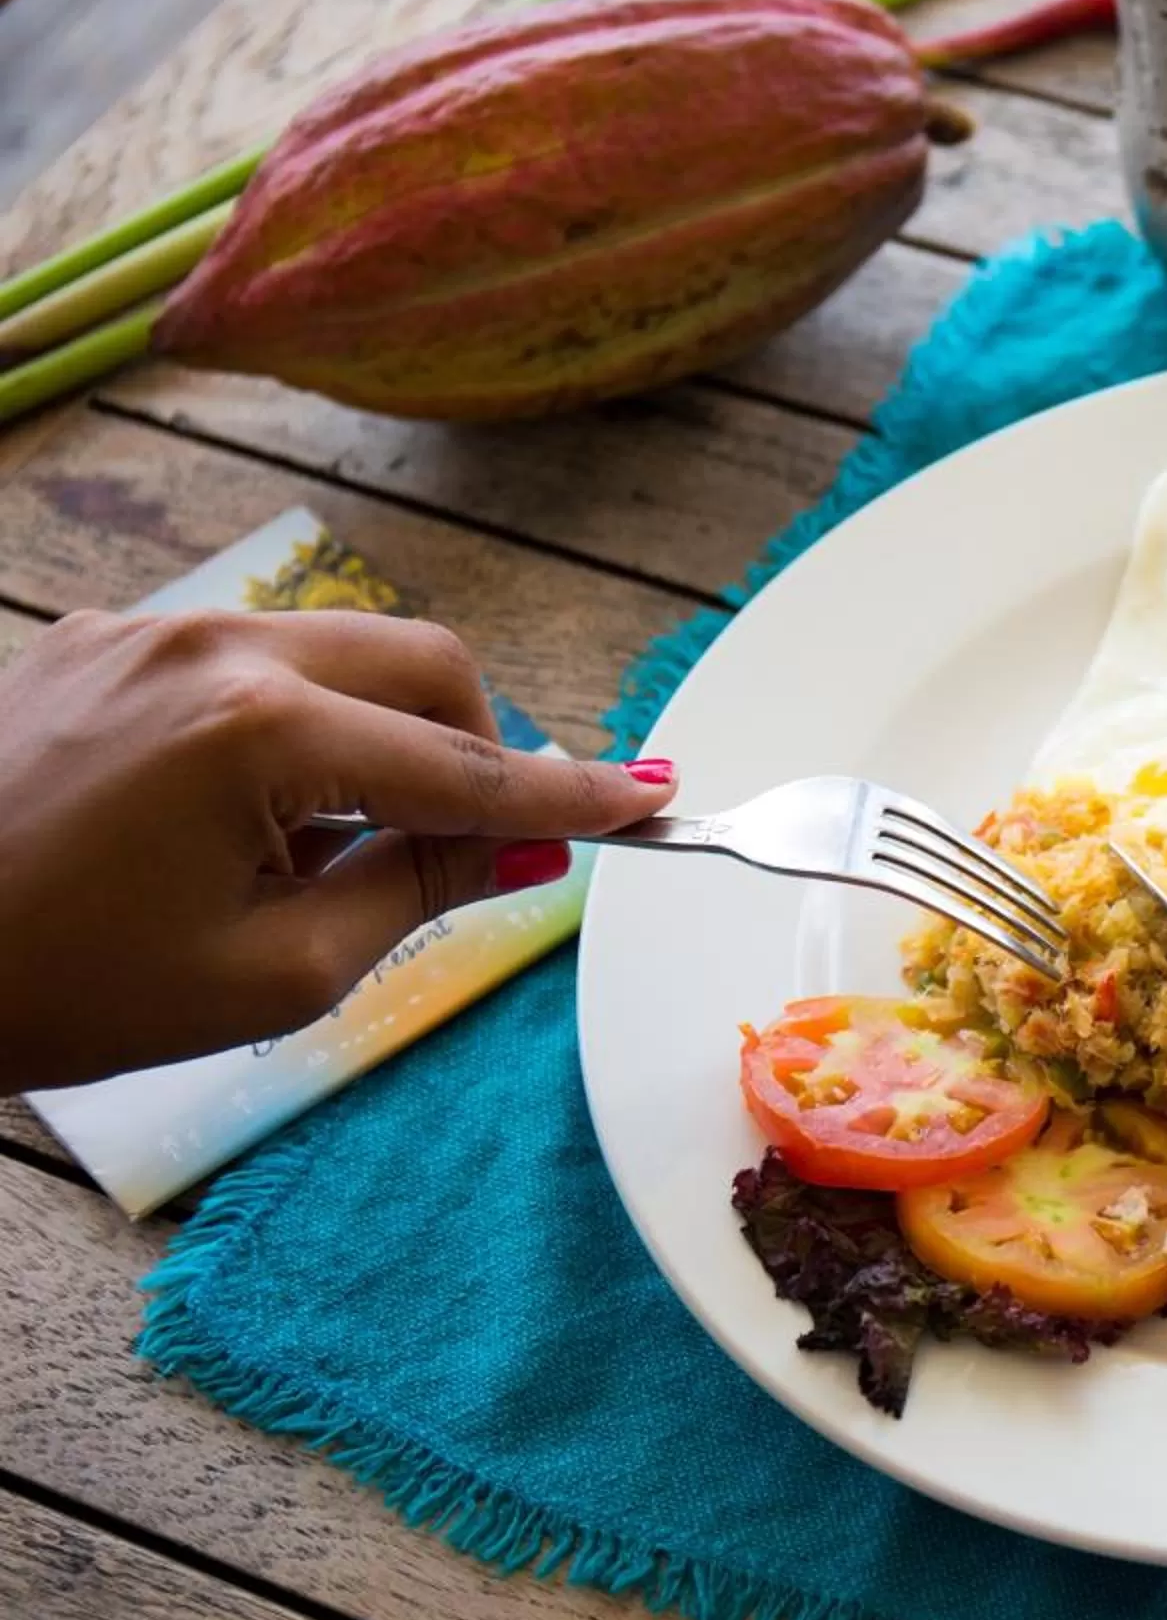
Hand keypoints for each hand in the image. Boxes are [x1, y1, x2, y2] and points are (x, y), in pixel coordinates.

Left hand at [0, 610, 674, 1091]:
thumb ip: (415, 887)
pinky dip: (290, 721)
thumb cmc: (61, 987)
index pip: (463, 766)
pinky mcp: (100, 638)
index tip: (653, 800)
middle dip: (472, 748)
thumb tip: (521, 841)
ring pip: (341, 650)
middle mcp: (214, 648)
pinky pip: (248, 657)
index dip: (568, 794)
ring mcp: (149, 631)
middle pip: (423, 663)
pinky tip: (237, 814)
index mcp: (260, 731)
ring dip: (377, 733)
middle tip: (467, 843)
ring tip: (320, 844)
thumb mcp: (269, 974)